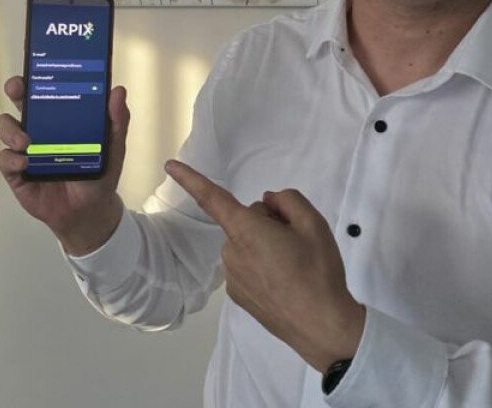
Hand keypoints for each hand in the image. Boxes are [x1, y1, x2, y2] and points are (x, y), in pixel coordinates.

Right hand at [0, 75, 129, 254]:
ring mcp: (24, 148)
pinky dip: (12, 158)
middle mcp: (39, 126)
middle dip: (16, 88)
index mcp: (61, 115)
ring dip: (11, 128)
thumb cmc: (99, 174)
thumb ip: (117, 120)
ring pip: (4, 126)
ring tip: (26, 141)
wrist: (89, 212)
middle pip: (20, 99)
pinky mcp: (16, 171)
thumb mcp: (113, 147)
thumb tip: (118, 90)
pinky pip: (4, 159)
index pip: (46, 87)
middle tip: (19, 89)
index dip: (38, 72)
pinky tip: (25, 162)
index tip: (37, 64)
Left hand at [165, 160, 364, 372]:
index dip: (190, 179)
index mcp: (245, 230)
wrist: (322, 327)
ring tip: (294, 264)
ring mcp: (232, 277)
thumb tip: (269, 202)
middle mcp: (231, 252)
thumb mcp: (313, 224)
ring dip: (263, 244)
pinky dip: (261, 265)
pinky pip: (246, 265)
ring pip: (246, 243)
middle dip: (266, 221)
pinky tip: (284, 281)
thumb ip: (288, 200)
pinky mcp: (238, 296)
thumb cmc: (317, 271)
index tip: (169, 165)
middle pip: (245, 220)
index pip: (212, 198)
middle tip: (297, 240)